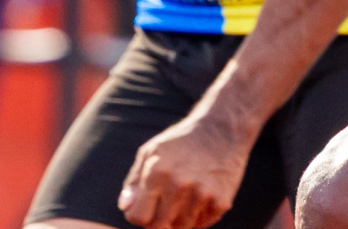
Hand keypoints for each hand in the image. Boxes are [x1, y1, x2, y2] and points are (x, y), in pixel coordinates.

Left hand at [118, 113, 256, 228]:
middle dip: (157, 220)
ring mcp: (202, 194)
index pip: (138, 217)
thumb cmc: (182, 141)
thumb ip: (134, 181)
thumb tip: (125, 207)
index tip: (146, 205)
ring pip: (181, 227)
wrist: (222, 129)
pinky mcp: (221, 201)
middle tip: (164, 205)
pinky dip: (199, 215)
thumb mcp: (152, 151)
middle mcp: (179, 185)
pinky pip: (202, 224)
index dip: (139, 214)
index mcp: (156, 172)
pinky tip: (202, 195)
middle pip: (158, 227)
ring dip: (179, 217)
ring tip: (185, 195)